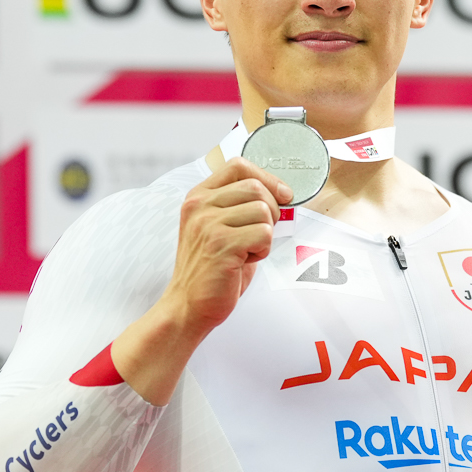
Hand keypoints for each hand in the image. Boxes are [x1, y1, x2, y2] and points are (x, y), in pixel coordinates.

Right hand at [111, 157, 289, 404]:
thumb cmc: (210, 268)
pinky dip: (262, 250)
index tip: (283, 195)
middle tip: (258, 235)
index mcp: (198, 197)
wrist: (188, 305)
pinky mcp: (222, 244)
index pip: (238, 166)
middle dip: (271, 211)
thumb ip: (240, 206)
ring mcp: (208, 224)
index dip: (267, 177)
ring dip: (265, 234)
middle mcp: (200, 206)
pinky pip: (264, 234)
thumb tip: (283, 192)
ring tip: (246, 251)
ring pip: (264, 211)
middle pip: (257, 187)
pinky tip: (245, 261)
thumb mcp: (219, 227)